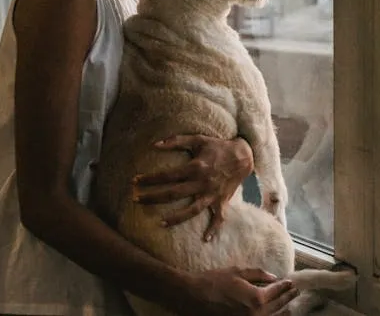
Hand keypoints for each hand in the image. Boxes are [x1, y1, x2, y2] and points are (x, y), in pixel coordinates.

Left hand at [132, 134, 253, 239]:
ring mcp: (212, 194)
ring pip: (192, 210)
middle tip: (136, 200)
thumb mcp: (198, 139)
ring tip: (160, 223)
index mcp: (195, 167)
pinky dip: (213, 229)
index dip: (149, 178)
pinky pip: (218, 218)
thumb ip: (176, 141)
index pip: (167, 176)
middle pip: (173, 194)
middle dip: (153, 197)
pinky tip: (205, 239)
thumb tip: (155, 145)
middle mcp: (202, 183)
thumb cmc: (219, 146)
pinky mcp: (221, 201)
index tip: (135, 181)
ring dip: (176, 218)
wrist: (244, 155)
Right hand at [187, 268, 298, 315]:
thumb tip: (273, 277)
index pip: (276, 292)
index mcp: (256, 298)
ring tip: (289, 306)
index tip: (291, 282)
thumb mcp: (237, 272)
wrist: (192, 296)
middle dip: (287, 298)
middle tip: (295, 292)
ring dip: (281, 311)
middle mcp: (255, 314)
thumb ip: (258, 274)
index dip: (285, 286)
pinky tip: (272, 314)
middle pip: (277, 307)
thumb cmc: (214, 281)